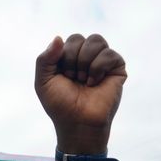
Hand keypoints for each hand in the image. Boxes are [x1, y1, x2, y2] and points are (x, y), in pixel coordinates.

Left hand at [34, 34, 126, 152]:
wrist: (77, 122)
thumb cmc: (60, 104)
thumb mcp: (43, 81)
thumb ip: (44, 58)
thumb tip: (58, 38)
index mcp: (69, 57)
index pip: (67, 40)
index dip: (61, 57)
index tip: (62, 76)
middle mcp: (86, 57)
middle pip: (78, 38)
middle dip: (71, 60)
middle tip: (73, 79)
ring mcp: (102, 61)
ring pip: (96, 40)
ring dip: (84, 62)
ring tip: (84, 80)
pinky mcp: (117, 68)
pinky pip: (109, 54)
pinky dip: (98, 68)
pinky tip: (95, 83)